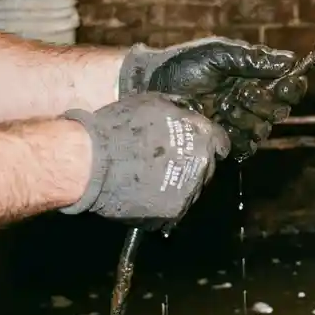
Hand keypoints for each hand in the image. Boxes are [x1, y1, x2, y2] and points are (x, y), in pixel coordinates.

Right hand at [61, 93, 230, 232]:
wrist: (93, 161)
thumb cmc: (121, 126)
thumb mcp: (154, 102)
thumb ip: (179, 108)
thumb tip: (187, 111)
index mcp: (202, 137)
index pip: (221, 142)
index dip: (211, 142)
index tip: (201, 144)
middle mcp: (202, 165)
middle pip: (207, 166)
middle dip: (194, 163)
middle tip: (171, 160)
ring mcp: (188, 191)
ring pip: (193, 188)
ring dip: (181, 183)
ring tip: (155, 177)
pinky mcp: (172, 212)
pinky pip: (176, 206)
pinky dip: (166, 200)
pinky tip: (148, 192)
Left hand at [118, 37, 306, 159]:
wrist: (153, 89)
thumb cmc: (185, 66)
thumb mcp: (219, 54)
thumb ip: (254, 59)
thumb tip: (290, 60)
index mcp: (254, 77)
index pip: (287, 86)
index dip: (291, 87)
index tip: (287, 85)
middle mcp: (251, 100)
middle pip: (279, 110)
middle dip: (265, 103)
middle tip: (243, 93)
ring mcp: (239, 122)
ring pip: (264, 129)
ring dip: (247, 118)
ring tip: (224, 106)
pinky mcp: (225, 141)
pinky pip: (247, 147)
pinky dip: (238, 136)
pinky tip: (220, 123)